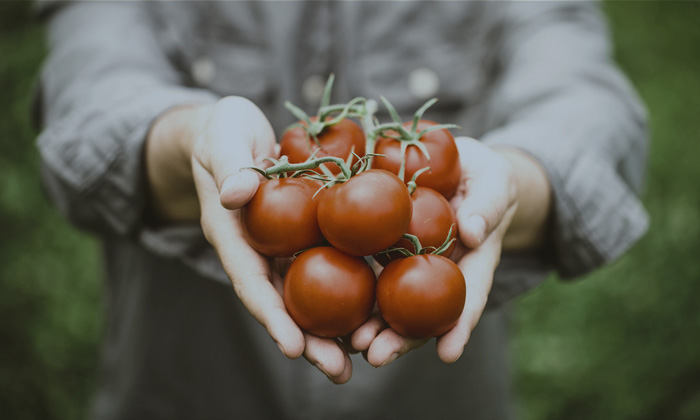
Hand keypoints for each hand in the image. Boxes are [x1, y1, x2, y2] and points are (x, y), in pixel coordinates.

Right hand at [147, 97, 352, 383]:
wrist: (234, 129)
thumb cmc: (222, 130)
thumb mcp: (222, 138)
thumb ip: (229, 165)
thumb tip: (237, 196)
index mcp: (234, 235)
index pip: (251, 283)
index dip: (272, 317)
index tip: (293, 348)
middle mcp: (259, 249)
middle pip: (284, 302)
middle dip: (310, 340)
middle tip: (340, 371)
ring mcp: (284, 244)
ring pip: (310, 291)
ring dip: (335, 324)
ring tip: (365, 353)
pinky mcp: (307, 232)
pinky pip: (330, 260)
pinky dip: (352, 284)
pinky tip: (380, 303)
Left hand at [351, 136, 549, 365]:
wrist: (457, 163)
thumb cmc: (484, 174)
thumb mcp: (495, 180)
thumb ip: (488, 204)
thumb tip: (473, 234)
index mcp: (472, 260)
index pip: (468, 296)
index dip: (459, 326)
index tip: (448, 354)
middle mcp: (439, 270)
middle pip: (423, 311)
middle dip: (402, 338)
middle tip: (377, 356)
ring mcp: (410, 261)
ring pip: (392, 298)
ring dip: (372, 324)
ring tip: (350, 343)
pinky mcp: (384, 245)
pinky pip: (367, 266)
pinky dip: (350, 287)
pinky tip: (330, 304)